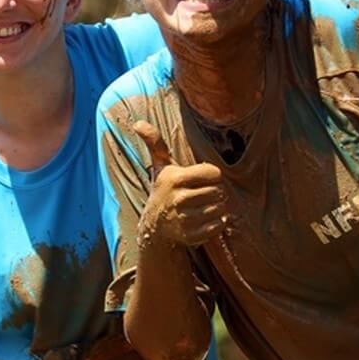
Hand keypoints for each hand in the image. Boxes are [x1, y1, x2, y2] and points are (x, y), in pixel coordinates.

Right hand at [132, 121, 226, 248]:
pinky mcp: (191, 236)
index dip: (212, 175)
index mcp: (175, 179)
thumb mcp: (160, 167)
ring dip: (216, 207)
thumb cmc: (164, 190)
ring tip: (202, 206)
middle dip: (215, 192)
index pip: (214, 173)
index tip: (203, 179)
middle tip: (202, 194)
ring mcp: (185, 220)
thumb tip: (137, 123)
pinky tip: (204, 219)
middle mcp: (179, 199)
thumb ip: (155, 143)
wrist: (154, 226)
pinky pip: (219, 225)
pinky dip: (217, 223)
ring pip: (220, 209)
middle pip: (219, 192)